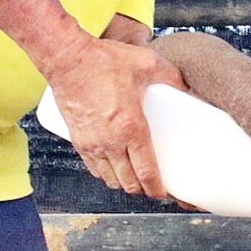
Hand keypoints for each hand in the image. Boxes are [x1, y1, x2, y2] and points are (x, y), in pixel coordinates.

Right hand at [40, 32, 179, 197]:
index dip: (158, 189)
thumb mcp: (145, 63)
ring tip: (136, 179)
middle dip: (144, 190)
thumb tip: (185, 85)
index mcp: (131, 128)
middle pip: (129, 182)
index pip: (146, 172)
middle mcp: (110, 142)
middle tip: (155, 187)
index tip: (165, 192)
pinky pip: (93, 169)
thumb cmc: (100, 61)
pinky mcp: (78, 140)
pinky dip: (106, 175)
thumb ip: (170, 75)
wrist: (66, 58)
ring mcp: (92, 143)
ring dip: (125, 184)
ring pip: (111, 179)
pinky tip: (114, 169)